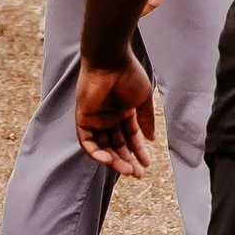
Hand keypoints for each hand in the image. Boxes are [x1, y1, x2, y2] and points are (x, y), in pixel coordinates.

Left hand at [77, 54, 156, 176]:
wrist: (111, 61)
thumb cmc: (129, 75)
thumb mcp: (143, 99)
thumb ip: (146, 119)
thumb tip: (151, 139)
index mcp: (123, 113)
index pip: (130, 137)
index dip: (138, 151)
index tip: (147, 164)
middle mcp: (108, 118)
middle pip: (116, 146)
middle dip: (126, 160)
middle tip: (137, 173)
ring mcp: (95, 120)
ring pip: (102, 147)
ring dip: (114, 160)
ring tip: (127, 170)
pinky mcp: (83, 119)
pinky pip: (87, 141)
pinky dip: (95, 152)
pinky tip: (108, 160)